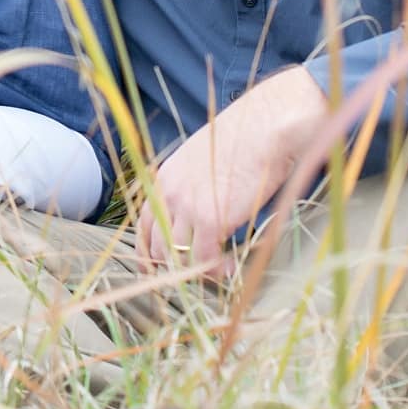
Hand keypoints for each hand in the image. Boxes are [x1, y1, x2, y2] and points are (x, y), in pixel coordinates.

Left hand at [135, 65, 328, 271]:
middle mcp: (168, 193)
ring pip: (177, 257)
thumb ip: (194, 186)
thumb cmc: (245, 142)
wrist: (264, 129)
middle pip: (156, 245)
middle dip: (170, 268)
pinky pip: (203, 260)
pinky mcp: (209, 219)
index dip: (147, 251)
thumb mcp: (205, 160)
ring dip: (196, 272)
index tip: (153, 268)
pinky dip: (215, 270)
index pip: (144, 224)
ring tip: (219, 271)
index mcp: (165, 177)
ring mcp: (186, 207)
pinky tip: (230, 268)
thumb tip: (202, 213)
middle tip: (191, 279)